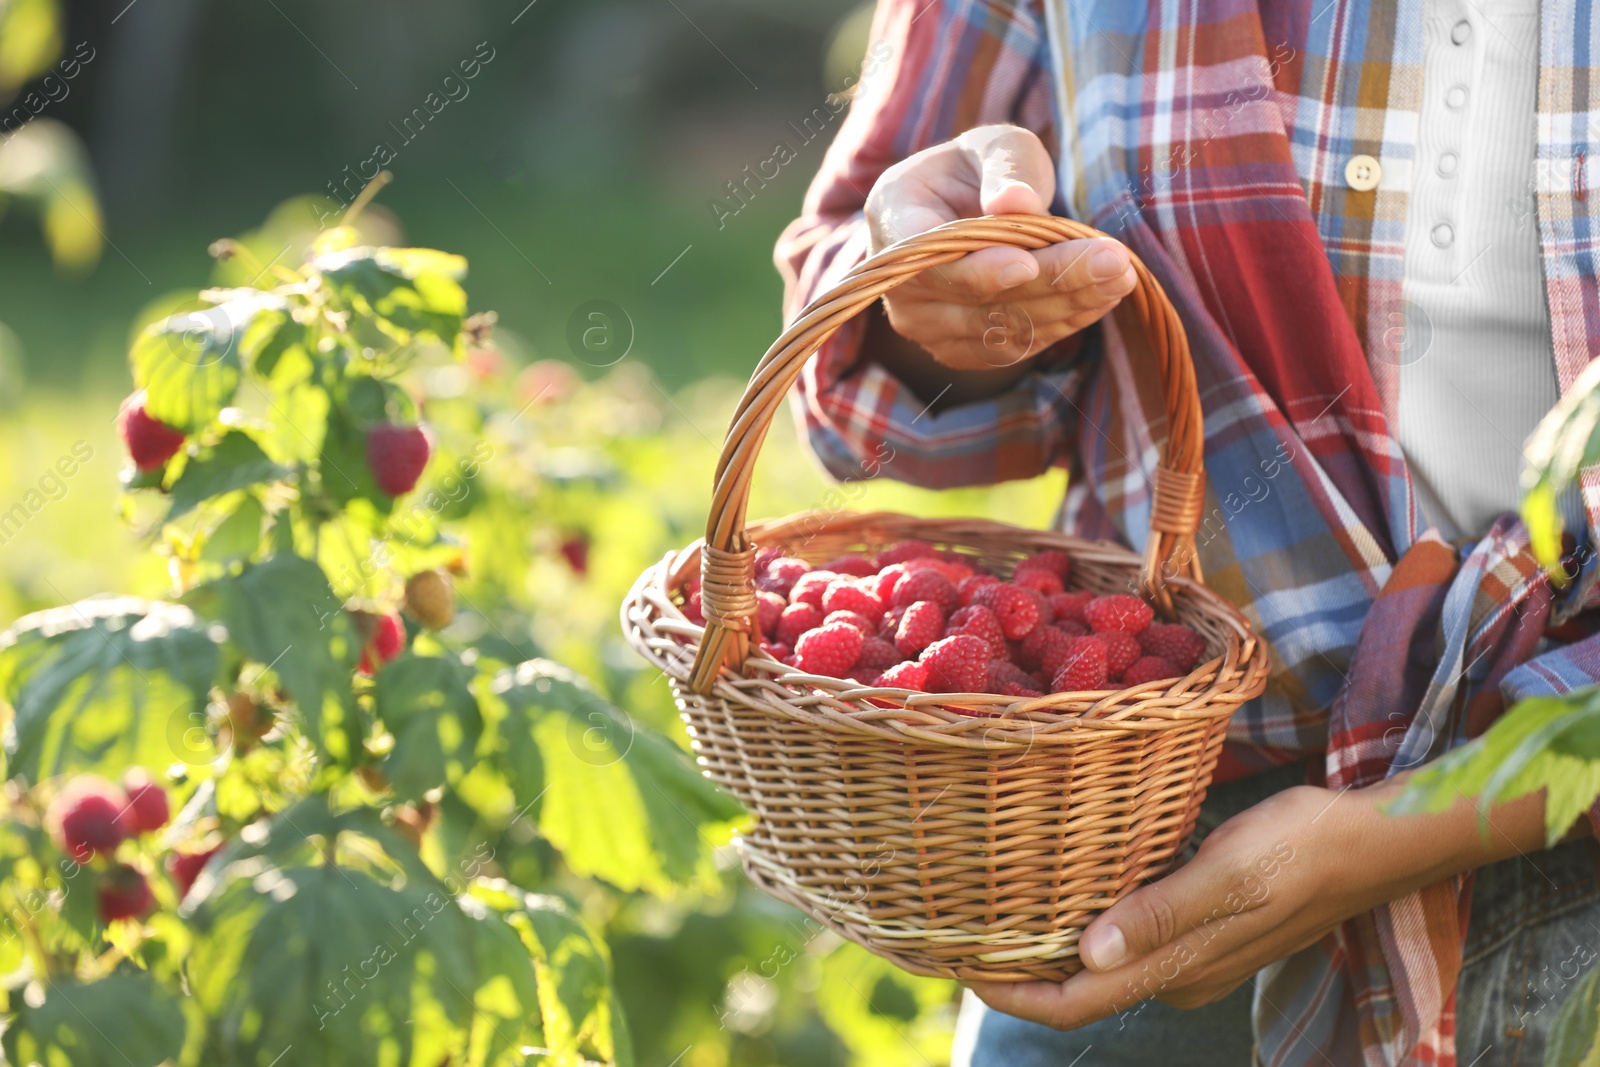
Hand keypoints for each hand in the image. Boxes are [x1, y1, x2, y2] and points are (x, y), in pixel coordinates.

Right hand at [865, 124, 1136, 370]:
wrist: (958, 213)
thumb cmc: (976, 171)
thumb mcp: (993, 145)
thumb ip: (1005, 166)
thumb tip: (1015, 203)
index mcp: (893, 218)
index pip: (930, 258)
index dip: (977, 268)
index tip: (1026, 262)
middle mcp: (899, 286)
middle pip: (978, 300)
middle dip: (1053, 280)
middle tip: (1114, 261)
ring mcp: (927, 327)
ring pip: (1002, 330)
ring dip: (1068, 305)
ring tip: (1120, 274)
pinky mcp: (960, 350)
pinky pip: (1014, 348)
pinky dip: (1062, 323)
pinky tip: (1101, 296)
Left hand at [967, 780, 1547, 1028]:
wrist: (1379, 840)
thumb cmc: (1305, 848)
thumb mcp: (1230, 873)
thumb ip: (1159, 915)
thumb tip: (1086, 953)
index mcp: (1176, 968)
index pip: (1071, 1002)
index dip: (1007, 991)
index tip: (950, 961)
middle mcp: (1176, 971)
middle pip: (1076, 988)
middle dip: (1012, 969)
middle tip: (953, 927)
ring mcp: (1192, 951)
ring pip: (1099, 961)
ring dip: (1044, 942)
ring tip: (988, 903)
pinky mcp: (1204, 923)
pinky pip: (1126, 934)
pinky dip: (1083, 917)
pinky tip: (1061, 881)